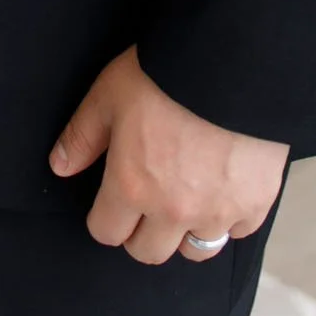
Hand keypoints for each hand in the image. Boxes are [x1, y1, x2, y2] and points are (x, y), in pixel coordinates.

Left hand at [50, 47, 287, 265]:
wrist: (232, 63)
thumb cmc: (165, 74)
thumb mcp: (108, 94)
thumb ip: (82, 135)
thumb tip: (60, 166)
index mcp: (131, 186)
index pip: (106, 233)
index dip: (104, 217)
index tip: (111, 201)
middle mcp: (173, 211)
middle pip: (148, 252)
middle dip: (141, 232)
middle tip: (146, 201)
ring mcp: (217, 213)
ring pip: (195, 250)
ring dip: (185, 231)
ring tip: (185, 198)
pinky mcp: (254, 206)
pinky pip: (236, 231)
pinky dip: (228, 217)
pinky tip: (222, 186)